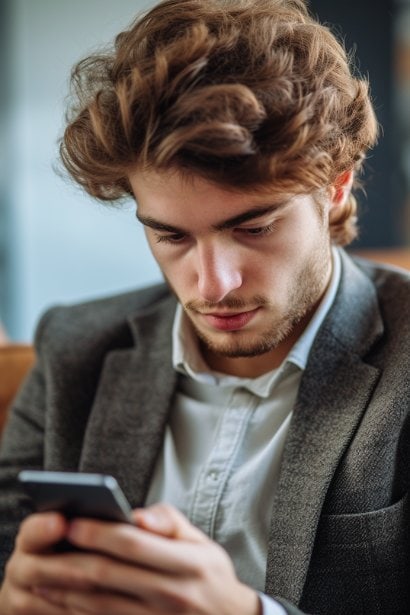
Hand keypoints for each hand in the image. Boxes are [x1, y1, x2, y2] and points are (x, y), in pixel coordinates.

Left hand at [10, 503, 260, 614]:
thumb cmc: (209, 575)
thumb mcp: (202, 542)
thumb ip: (169, 522)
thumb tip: (137, 515)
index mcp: (188, 564)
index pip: (134, 544)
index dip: (100, 532)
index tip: (74, 521)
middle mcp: (172, 595)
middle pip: (109, 574)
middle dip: (72, 557)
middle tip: (47, 543)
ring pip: (98, 604)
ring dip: (65, 587)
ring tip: (42, 571)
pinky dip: (75, 611)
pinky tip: (59, 598)